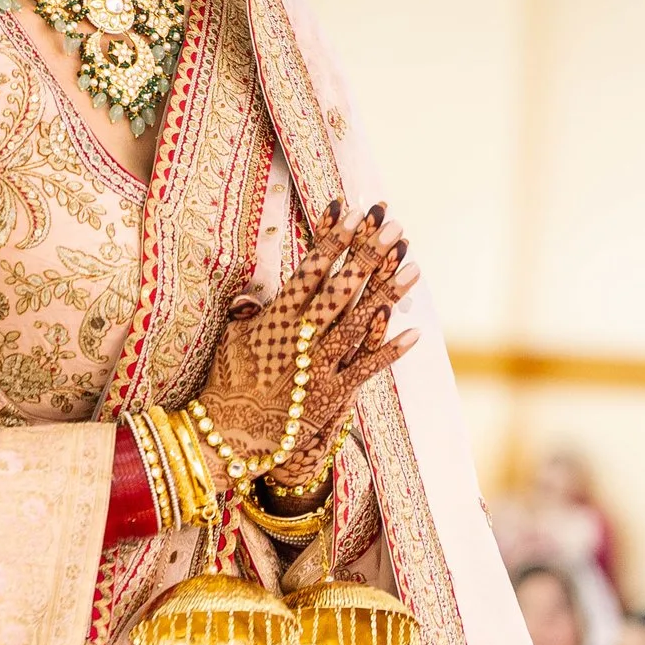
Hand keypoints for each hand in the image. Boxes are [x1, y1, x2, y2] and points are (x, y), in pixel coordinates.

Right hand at [191, 200, 419, 490]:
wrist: (231, 431)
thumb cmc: (228, 381)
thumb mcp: (233, 338)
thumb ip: (250, 311)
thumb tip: (259, 288)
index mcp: (275, 317)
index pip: (309, 270)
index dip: (332, 240)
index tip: (350, 213)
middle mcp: (300, 337)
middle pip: (339, 288)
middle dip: (367, 255)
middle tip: (391, 226)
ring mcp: (319, 364)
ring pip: (359, 322)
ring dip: (387, 293)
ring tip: (412, 265)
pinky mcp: (334, 393)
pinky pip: (368, 368)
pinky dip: (391, 349)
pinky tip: (415, 330)